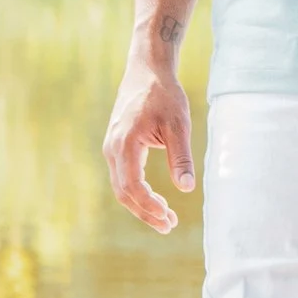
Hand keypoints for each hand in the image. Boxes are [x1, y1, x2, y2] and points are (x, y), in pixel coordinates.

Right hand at [105, 47, 194, 231]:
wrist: (147, 71)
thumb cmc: (164, 95)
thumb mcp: (178, 126)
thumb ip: (181, 157)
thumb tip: (186, 188)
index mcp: (124, 144)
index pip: (132, 186)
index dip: (148, 206)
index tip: (167, 218)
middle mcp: (112, 149)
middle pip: (123, 192)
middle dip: (145, 212)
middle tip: (169, 226)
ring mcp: (111, 147)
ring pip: (121, 187)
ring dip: (141, 205)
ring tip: (165, 218)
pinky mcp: (116, 146)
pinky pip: (122, 177)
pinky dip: (137, 192)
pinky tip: (155, 200)